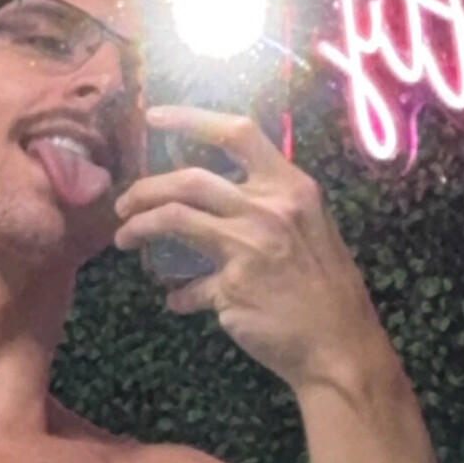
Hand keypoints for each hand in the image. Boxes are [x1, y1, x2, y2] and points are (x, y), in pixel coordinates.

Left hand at [112, 107, 386, 390]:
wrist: (340, 344)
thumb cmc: (328, 286)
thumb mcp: (312, 226)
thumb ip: (272, 205)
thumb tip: (225, 195)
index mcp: (291, 186)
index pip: (236, 133)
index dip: (190, 119)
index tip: (154, 117)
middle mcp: (268, 209)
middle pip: (189, 180)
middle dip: (145, 188)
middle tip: (124, 203)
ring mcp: (247, 247)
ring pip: (173, 220)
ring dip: (139, 228)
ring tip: (124, 238)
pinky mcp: (231, 289)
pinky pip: (189, 288)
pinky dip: (178, 296)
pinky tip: (177, 301)